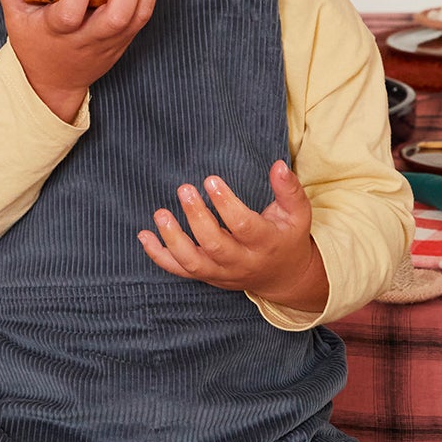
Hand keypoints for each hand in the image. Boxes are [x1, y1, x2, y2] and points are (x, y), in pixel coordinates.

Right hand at [0, 0, 156, 123]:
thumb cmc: (35, 45)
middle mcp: (87, 40)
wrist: (55, 85)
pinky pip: (142, 19)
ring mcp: (109, 43)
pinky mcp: (123, 43)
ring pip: (136, 18)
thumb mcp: (14, 17)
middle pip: (116, 19)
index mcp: (57, 32)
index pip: (70, 15)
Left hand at [138, 161, 329, 312]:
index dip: (226, 204)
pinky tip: (144, 236)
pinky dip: (159, 256)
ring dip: (173, 240)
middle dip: (196, 218)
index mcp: (265, 243)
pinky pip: (179, 271)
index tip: (210, 180)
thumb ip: (288, 189)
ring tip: (160, 214)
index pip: (243, 226)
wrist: (282, 276)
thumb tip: (278, 165)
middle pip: (214, 245)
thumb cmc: (287, 237)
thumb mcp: (297, 213)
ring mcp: (222, 273)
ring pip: (193, 263)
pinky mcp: (207, 277)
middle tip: (184, 189)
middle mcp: (242, 261)